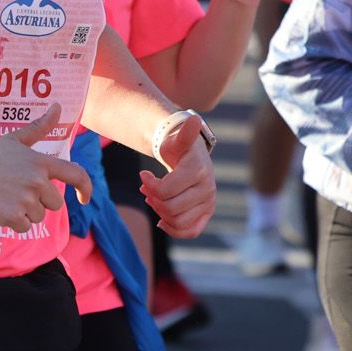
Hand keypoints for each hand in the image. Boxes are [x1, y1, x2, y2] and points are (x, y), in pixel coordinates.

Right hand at [0, 104, 91, 233]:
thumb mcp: (14, 139)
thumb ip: (39, 126)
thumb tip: (58, 105)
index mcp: (40, 162)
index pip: (76, 174)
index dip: (86, 188)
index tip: (85, 198)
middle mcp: (37, 181)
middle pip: (55, 203)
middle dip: (40, 202)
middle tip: (17, 191)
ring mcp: (25, 200)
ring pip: (39, 217)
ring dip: (26, 213)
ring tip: (6, 197)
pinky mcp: (13, 216)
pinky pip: (25, 227)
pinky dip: (14, 222)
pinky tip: (0, 208)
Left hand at [140, 112, 216, 237]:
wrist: (190, 156)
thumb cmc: (178, 147)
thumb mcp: (177, 139)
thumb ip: (183, 133)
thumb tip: (193, 119)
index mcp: (198, 170)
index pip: (165, 190)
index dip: (149, 185)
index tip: (142, 174)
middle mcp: (208, 188)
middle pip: (170, 208)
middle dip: (152, 198)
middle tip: (146, 188)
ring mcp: (209, 202)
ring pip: (178, 221)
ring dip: (160, 212)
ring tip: (153, 199)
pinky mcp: (207, 213)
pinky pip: (191, 231)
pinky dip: (174, 229)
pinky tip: (162, 219)